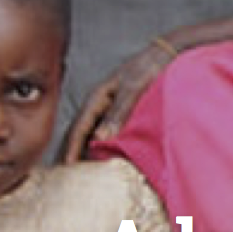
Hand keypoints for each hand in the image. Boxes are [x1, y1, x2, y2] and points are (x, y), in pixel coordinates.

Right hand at [64, 43, 175, 162]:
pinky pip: (106, 130)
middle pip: (81, 131)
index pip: (79, 127)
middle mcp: (100, 104)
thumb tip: (100, 137)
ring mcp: (109, 107)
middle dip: (72, 151)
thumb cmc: (148, 68)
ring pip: (92, 132)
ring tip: (82, 171)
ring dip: (85, 149)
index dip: (71, 147)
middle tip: (68, 176)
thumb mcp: (133, 88)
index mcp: (97, 98)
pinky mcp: (121, 110)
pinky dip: (101, 144)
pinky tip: (103, 156)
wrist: (165, 55)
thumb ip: (118, 112)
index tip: (67, 166)